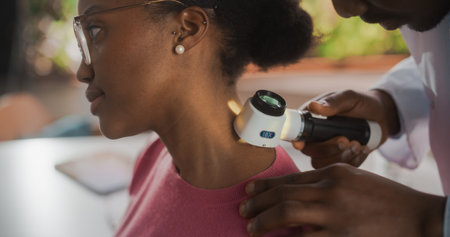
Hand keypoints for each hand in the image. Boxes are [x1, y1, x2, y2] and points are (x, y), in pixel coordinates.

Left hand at [240, 164, 445, 236]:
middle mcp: (330, 190)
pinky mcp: (340, 236)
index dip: (265, 186)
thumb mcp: (353, 180)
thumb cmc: (384, 197)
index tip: (249, 191)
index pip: (290, 179)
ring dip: (264, 222)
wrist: (416, 217)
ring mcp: (335, 215)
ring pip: (288, 215)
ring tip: (251, 228)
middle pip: (283, 195)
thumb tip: (296, 195)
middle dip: (258, 204)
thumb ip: (324, 184)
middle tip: (242, 210)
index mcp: (333, 173)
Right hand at [293, 89, 399, 167]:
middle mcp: (317, 137)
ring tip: (358, 144)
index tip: (301, 145)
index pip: (297, 133)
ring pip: (323, 164)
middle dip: (328, 149)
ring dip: (341, 157)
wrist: (382, 116)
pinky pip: (340, 168)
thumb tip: (314, 106)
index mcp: (312, 120)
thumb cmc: (362, 103)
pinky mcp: (340, 159)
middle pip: (310, 152)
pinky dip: (353, 161)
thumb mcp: (349, 98)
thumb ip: (333, 102)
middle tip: (346, 140)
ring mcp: (328, 150)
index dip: (296, 140)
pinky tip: (363, 149)